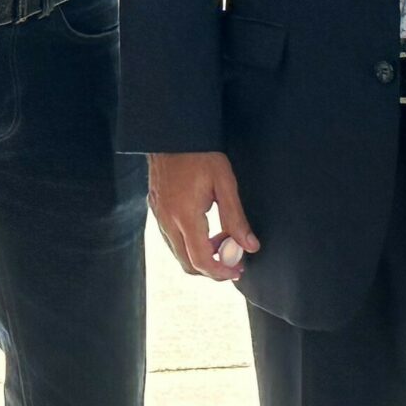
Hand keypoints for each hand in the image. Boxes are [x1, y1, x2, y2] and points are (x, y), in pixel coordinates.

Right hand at [148, 151, 258, 281]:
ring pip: (178, 252)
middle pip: (187, 263)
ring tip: (221, 240)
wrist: (171, 133)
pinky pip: (171, 238)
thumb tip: (249, 246)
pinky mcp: (156, 209)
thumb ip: (236, 218)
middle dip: (211, 269)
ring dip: (200, 256)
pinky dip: (189, 244)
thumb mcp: (224, 183)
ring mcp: (158, 215)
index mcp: (185, 215)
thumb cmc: (199, 154)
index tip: (237, 270)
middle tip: (232, 260)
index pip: (201, 259)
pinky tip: (205, 229)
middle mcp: (167, 220)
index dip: (221, 272)